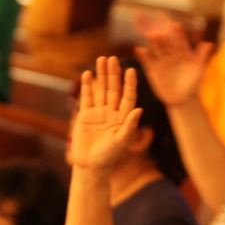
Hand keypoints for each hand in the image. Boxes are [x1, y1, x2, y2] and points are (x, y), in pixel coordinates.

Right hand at [68, 56, 141, 171]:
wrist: (90, 165)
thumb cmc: (109, 156)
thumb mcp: (122, 141)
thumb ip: (130, 125)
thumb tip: (139, 109)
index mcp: (124, 117)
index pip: (128, 96)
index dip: (130, 84)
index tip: (131, 70)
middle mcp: (112, 112)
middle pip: (114, 89)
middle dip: (114, 74)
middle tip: (113, 58)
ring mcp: (99, 112)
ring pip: (101, 90)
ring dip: (101, 75)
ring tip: (101, 59)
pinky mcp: (86, 115)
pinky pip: (87, 97)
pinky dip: (87, 86)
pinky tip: (88, 74)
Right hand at [133, 14, 212, 106]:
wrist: (183, 99)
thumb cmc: (193, 83)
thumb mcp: (199, 69)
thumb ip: (202, 56)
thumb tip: (209, 44)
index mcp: (182, 51)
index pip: (178, 39)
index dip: (176, 31)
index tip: (174, 24)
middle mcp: (170, 54)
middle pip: (165, 40)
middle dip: (160, 32)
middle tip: (158, 24)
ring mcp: (161, 61)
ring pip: (156, 48)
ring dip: (153, 42)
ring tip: (149, 34)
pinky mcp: (153, 70)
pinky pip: (147, 61)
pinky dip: (143, 56)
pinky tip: (139, 50)